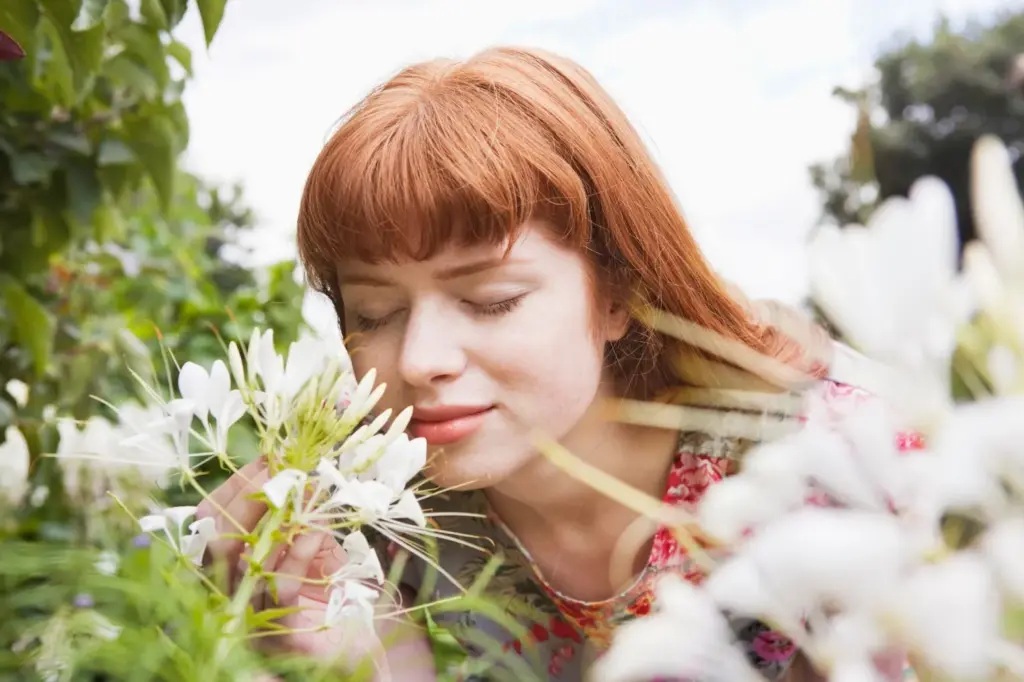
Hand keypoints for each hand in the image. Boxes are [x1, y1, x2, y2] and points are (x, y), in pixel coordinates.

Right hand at [197, 458, 373, 661]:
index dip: (235, 486)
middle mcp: (231, 593)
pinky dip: (298, 550)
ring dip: (275, 517)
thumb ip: (305, 518)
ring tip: (305, 490)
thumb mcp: (315, 550)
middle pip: (215, 538)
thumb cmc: (330, 598)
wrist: (354, 653)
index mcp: (233, 569)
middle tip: (281, 470)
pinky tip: (316, 530)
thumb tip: (307, 474)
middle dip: (245, 495)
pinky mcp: (279, 632)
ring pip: (240, 560)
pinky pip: (279, 584)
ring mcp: (250, 615)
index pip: (211, 522)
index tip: (267, 458)